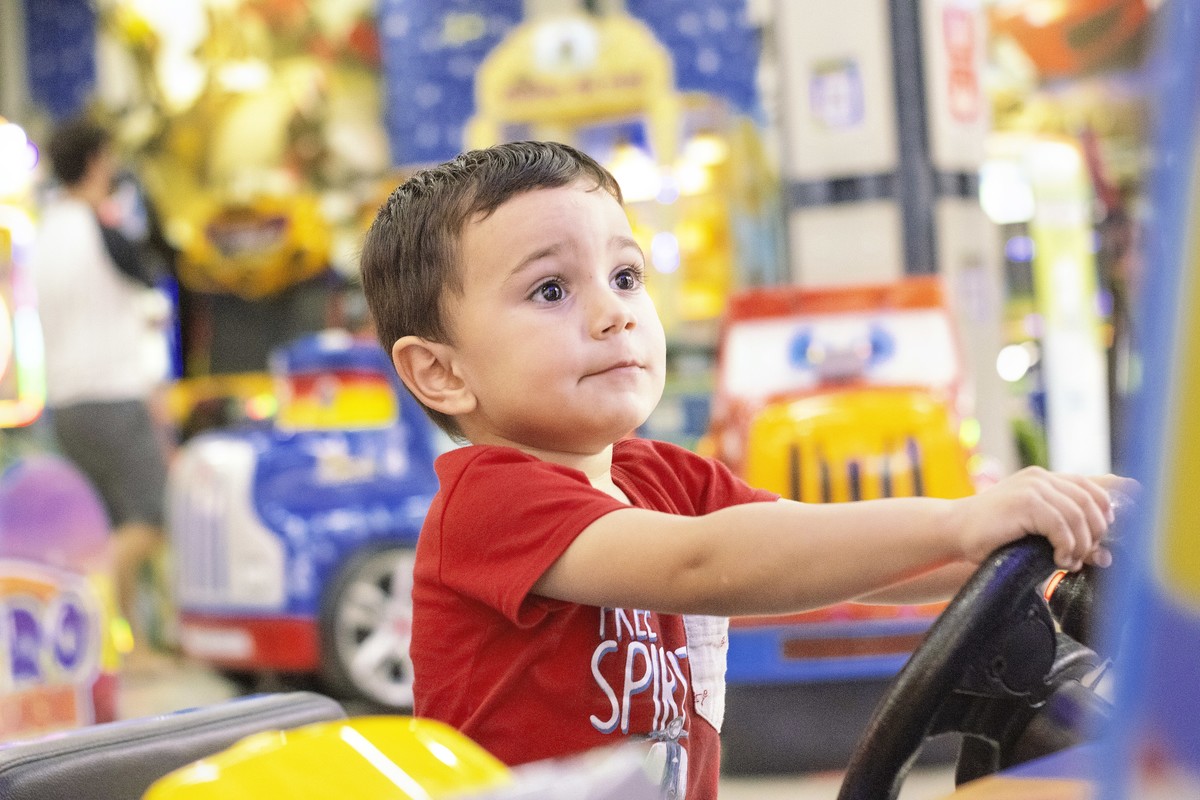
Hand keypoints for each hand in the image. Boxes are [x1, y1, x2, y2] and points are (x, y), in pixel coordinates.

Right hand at [951, 466, 1138, 570]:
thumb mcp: (1032, 529)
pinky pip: (1061, 526)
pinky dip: (1066, 547)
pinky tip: (1058, 560)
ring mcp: (1032, 487)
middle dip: (1094, 534)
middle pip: (1090, 502)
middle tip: (1083, 556)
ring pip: (1078, 515)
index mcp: (1042, 478)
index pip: (1090, 485)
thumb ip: (1063, 531)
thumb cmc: (991, 534)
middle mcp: (1040, 478)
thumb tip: (1104, 554)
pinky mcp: (1025, 502)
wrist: (954, 531)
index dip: (1107, 507)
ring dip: (1080, 545)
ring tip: (1068, 562)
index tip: (1107, 532)